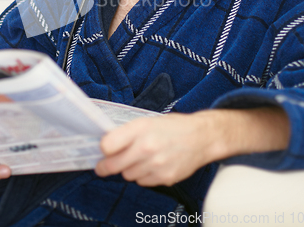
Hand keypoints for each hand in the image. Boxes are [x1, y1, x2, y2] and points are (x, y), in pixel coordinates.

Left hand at [95, 112, 215, 186]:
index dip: (103, 148)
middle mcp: (146, 147)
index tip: (103, 149)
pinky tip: (151, 164)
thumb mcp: (147, 121)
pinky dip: (143, 175)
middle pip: (113, 165)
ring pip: (127, 175)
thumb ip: (127, 133)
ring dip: (128, 169)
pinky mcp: (164, 178)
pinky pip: (142, 182)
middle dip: (105, 166)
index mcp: (140, 128)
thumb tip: (107, 145)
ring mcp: (156, 164)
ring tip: (139, 158)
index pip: (108, 145)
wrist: (201, 137)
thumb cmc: (173, 127)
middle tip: (102, 166)